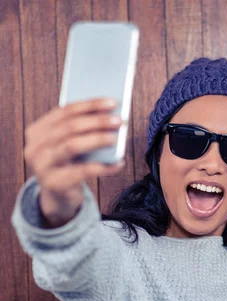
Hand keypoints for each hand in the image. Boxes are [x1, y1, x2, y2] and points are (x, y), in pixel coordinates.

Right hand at [24, 98, 123, 226]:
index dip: (89, 105)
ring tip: (116, 138)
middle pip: (69, 127)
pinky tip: (118, 163)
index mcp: (37, 131)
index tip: (112, 102)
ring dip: (97, 139)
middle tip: (118, 120)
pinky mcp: (53, 184)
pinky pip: (82, 171)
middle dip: (96, 121)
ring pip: (72, 145)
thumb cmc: (68, 165)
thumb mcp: (68, 145)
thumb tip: (109, 115)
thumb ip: (81, 130)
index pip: (64, 111)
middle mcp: (35, 147)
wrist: (58, 197)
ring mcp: (41, 166)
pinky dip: (103, 167)